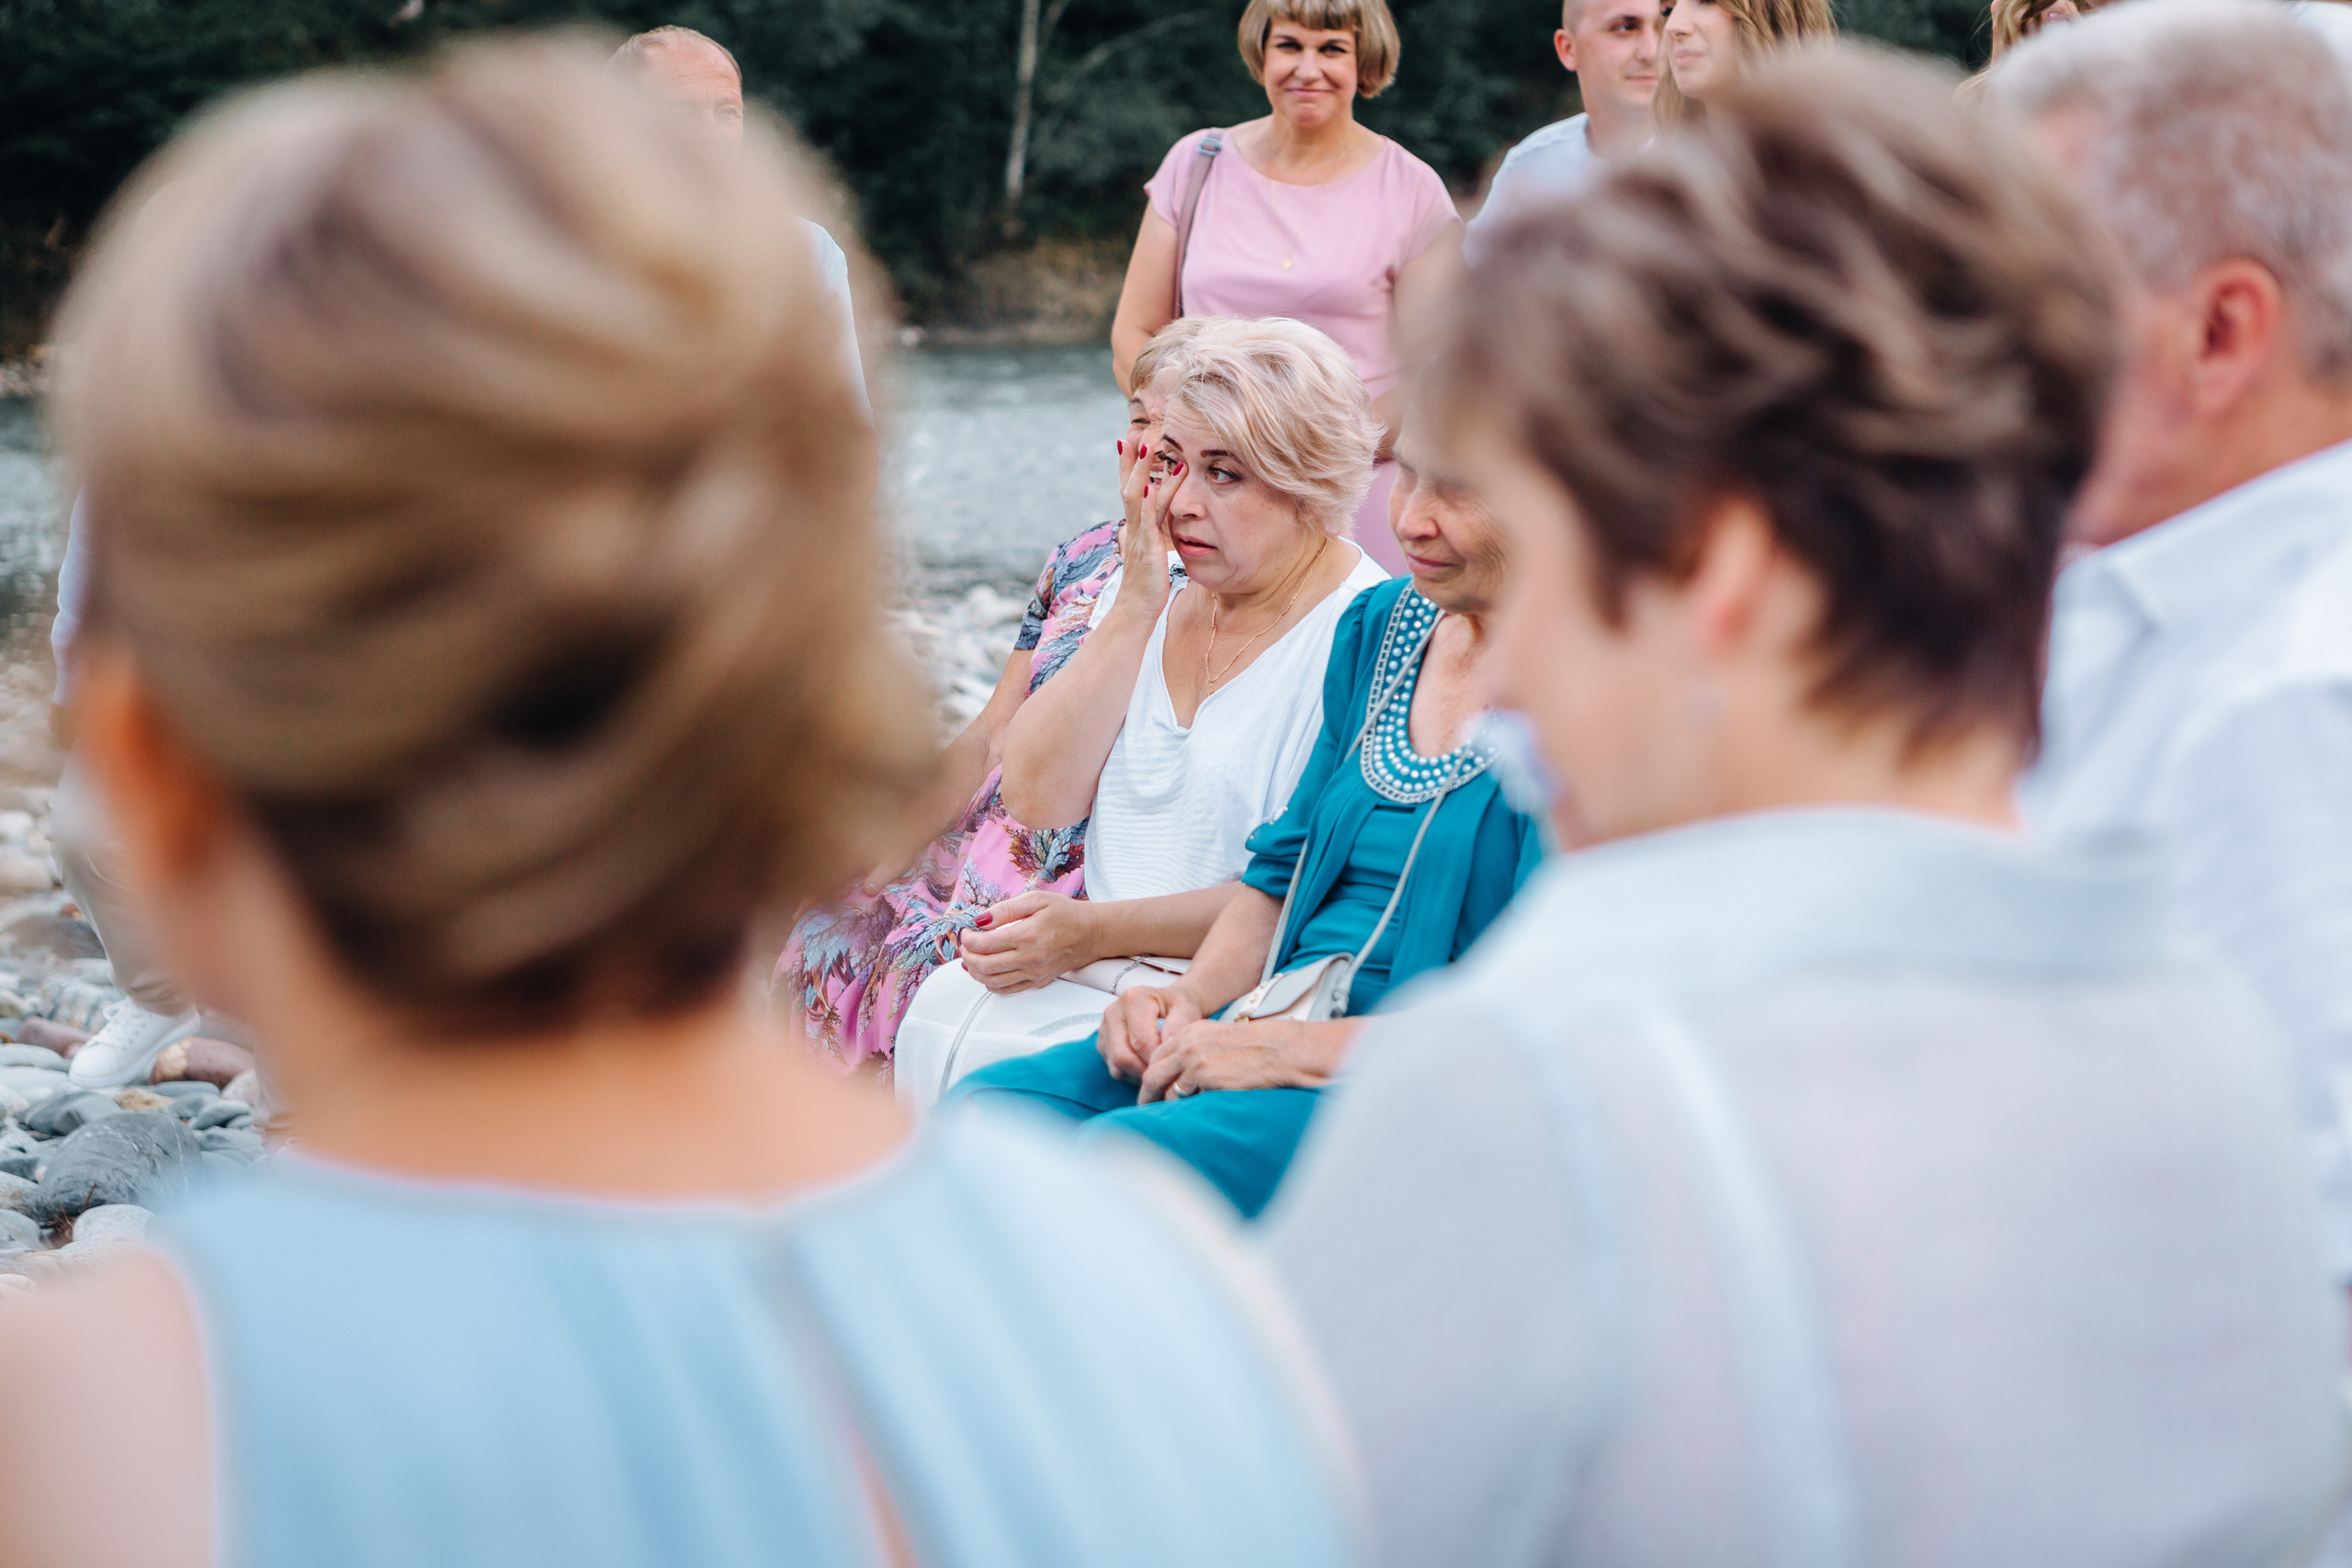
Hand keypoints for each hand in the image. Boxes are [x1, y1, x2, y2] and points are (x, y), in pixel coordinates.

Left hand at [957, 891, 1098, 993]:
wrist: (1092, 933)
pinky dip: (991, 984)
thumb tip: (980, 920)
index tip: (966, 932)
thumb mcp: (1036, 899)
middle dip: (967, 956)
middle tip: (965, 946)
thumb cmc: (1065, 913)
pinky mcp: (1038, 981)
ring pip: (993, 981)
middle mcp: (1029, 958)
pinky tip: (986, 973)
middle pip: (985, 966)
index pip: (985, 944)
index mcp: (1027, 935)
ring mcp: (1034, 973)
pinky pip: (1008, 990)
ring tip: (970, 960)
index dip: (968, 939)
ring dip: (975, 972)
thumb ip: (1006, 908)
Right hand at [1099, 983, 1205, 1083]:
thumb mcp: (1186, 1008)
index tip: (1172, 1062)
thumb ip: (1180, 1023)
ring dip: (1139, 1074)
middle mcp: (1113, 1011)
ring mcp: (1104, 1029)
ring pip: (1117, 1066)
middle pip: (1123, 1056)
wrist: (1168, 1004)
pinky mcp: (1103, 1044)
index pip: (1141, 1041)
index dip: (1157, 1058)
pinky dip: (1133, 1074)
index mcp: (1133, 999)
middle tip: (1165, 1070)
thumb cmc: (1177, 1007)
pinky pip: (1115, 1069)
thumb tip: (1168, 1043)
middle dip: (1146, 1069)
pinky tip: (1148, 1065)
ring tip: (1158, 1067)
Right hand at [1111, 450, 1180, 625]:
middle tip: (1136, 431)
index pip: (1131, 489)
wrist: (1135, 612)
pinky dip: (1150, 502)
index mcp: (1135, 526)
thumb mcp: (1144, 554)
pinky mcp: (1147, 550)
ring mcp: (1138, 536)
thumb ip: (1140, 536)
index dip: (1129, 465)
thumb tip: (1128, 527)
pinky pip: (1147, 522)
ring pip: (1137, 495)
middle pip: (1130, 484)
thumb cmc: (1144, 586)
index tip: (1130, 438)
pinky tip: (1152, 485)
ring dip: (1142, 469)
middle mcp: (1133, 527)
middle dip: (1133, 458)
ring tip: (1149, 445)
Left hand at [1138, 1016, 1333, 1103]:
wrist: (1280, 1050)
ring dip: (1166, 1104)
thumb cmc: (1256, 1048)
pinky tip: (1189, 1113)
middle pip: (1153, 1071)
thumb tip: (1179, 1074)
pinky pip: (1183, 1098)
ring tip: (1167, 1116)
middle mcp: (1189, 1043)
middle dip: (1147, 1093)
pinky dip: (1183, 1107)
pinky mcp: (1207, 1077)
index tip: (1150, 1088)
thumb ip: (1196, 1049)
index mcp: (1191, 1031)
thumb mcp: (1219, 1038)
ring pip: (1165, 1088)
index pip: (1158, 1054)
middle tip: (1145, 1108)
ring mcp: (1196, 1060)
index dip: (1151, 1073)